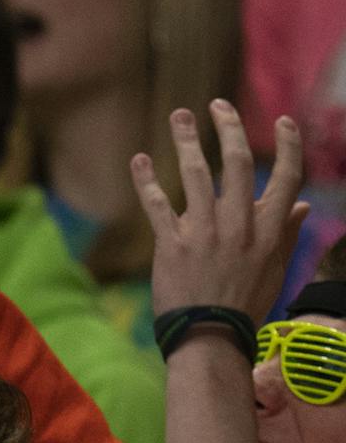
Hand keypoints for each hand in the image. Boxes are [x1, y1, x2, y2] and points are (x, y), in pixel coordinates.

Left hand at [138, 104, 309, 319]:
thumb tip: (305, 206)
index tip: (282, 121)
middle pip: (236, 164)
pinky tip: (138, 159)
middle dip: (228, 128)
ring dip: (186, 141)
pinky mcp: (172, 245)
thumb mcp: (275, 269)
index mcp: (269, 230)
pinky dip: (146, 180)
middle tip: (217, 106)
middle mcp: (240, 225)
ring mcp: (205, 233)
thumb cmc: (244, 304)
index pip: (287, 178)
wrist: (210, 336)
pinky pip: (157, 205)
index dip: (288, 146)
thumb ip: (288, 234)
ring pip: (195, 175)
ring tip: (179, 115)